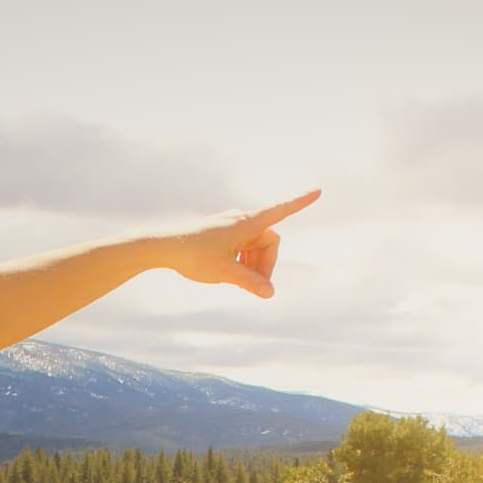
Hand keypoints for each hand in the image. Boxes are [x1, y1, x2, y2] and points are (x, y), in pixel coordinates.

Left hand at [160, 190, 320, 297]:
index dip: (300, 202)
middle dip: (267, 264)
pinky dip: (243, 262)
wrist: (164, 247)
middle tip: (256, 286)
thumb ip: (250, 283)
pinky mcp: (223, 233)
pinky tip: (228, 274)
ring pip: (256, 247)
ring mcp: (232, 226)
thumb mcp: (225, 273)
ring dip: (254, 265)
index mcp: (247, 223)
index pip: (280, 211)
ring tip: (236, 281)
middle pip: (270, 241)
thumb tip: (271, 293)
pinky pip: (243, 247)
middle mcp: (242, 220)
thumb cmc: (194, 255)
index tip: (319, 190)